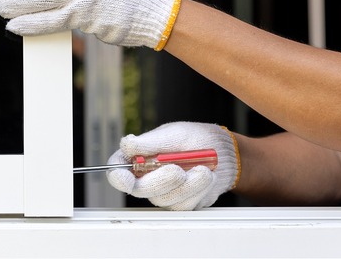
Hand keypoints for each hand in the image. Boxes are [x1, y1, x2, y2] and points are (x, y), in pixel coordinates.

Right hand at [106, 122, 239, 210]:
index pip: (117, 170)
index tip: (124, 177)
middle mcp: (146, 178)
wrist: (223, 153)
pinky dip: (198, 190)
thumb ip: (149, 142)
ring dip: (187, 184)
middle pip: (139, 189)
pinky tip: (205, 177)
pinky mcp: (181, 203)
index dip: (117, 176)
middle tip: (177, 169)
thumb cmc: (195, 139)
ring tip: (203, 169)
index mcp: (137, 158)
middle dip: (160, 180)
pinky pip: (184, 204)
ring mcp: (163, 193)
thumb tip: (126, 144)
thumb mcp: (173, 134)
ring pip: (165, 199)